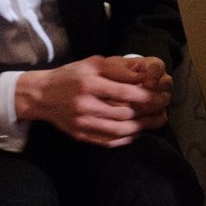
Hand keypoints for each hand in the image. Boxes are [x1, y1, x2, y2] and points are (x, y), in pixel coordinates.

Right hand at [15, 55, 171, 146]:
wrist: (41, 96)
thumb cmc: (70, 76)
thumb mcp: (92, 63)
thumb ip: (117, 68)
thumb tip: (143, 76)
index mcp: (88, 84)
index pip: (124, 93)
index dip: (146, 96)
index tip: (161, 95)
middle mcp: (85, 106)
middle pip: (124, 114)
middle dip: (149, 112)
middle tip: (164, 108)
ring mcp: (83, 124)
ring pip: (120, 131)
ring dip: (143, 127)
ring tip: (157, 121)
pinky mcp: (81, 136)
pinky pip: (109, 141)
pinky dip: (127, 138)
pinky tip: (138, 131)